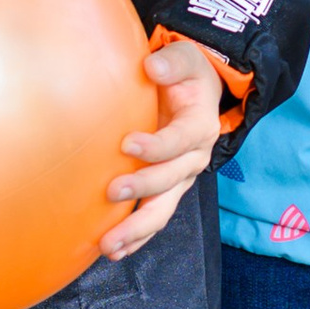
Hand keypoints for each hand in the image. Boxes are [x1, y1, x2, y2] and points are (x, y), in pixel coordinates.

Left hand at [101, 37, 225, 259]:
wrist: (195, 93)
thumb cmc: (185, 74)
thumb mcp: (186, 58)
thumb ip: (172, 60)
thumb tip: (152, 66)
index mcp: (199, 125)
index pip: (180, 140)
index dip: (157, 146)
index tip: (126, 144)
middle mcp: (193, 157)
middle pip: (171, 180)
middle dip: (143, 188)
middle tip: (112, 192)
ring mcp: (180, 178)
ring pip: (163, 209)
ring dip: (137, 229)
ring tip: (110, 245)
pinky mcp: (166, 190)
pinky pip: (154, 217)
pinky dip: (136, 237)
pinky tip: (113, 250)